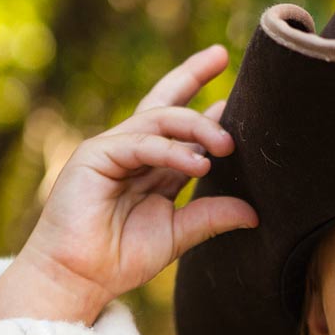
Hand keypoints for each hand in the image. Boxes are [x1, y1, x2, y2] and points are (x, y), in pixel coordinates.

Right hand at [0, 44, 259, 326]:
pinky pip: (140, 144)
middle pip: (164, 103)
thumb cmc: (121, 257)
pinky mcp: (95, 156)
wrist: (79, 278)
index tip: (241, 96)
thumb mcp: (178, 234)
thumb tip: (255, 214)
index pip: (183, 128)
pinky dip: (171, 152)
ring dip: (196, 128)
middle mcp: (133, 151)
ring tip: (227, 145)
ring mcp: (113, 149)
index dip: (207, 109)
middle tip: (222, 56)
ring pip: (159, 121)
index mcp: (153, 166)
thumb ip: (212, 217)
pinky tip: (199, 163)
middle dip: (191, 75)